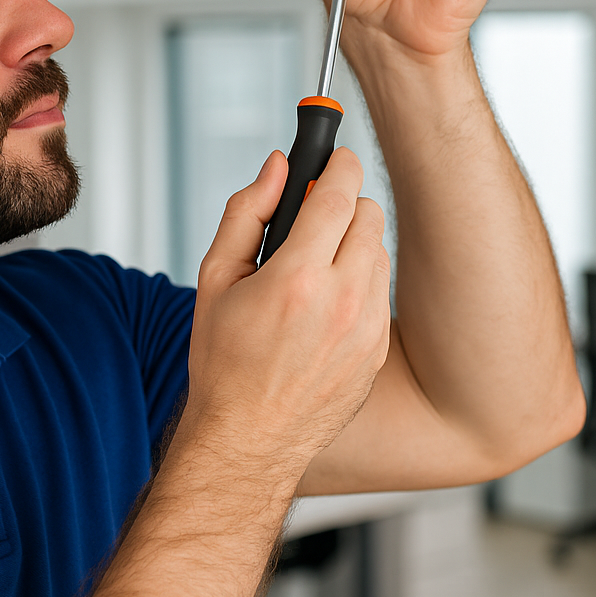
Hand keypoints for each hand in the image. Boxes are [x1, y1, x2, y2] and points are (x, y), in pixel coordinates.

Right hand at [180, 148, 392, 477]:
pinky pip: (381, 291)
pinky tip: (324, 305)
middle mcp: (342, 302)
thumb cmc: (224, 364)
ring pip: (379, 251)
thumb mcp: (214, 279)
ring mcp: (367, 330)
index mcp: (297, 279)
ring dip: (352, 244)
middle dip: (341, 205)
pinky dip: (359, 283)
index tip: (333, 155)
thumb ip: (246, 212)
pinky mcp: (379, 351)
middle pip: (368, 215)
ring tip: (313, 268)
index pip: (338, 193)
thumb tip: (276, 167)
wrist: (249, 441)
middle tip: (312, 219)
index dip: (337, 164)